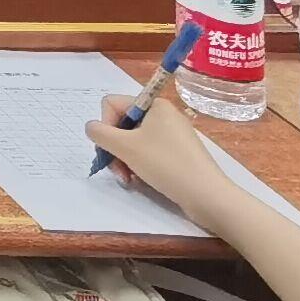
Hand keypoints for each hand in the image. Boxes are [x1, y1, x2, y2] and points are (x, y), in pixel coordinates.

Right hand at [84, 90, 238, 229]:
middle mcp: (164, 115)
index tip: (111, 148)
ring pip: (134, 141)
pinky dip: (140, 165)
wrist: (207, 196)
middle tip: (117, 171)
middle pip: (123, 124)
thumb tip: (92, 128)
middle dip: (115, 148)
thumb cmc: (165, 164)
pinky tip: (141, 180)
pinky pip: (149, 152)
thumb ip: (100, 133)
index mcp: (154, 104)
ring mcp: (173, 136)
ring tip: (129, 179)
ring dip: (125, 160)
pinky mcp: (179, 154)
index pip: (113, 104)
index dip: (106, 126)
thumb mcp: (126, 147)